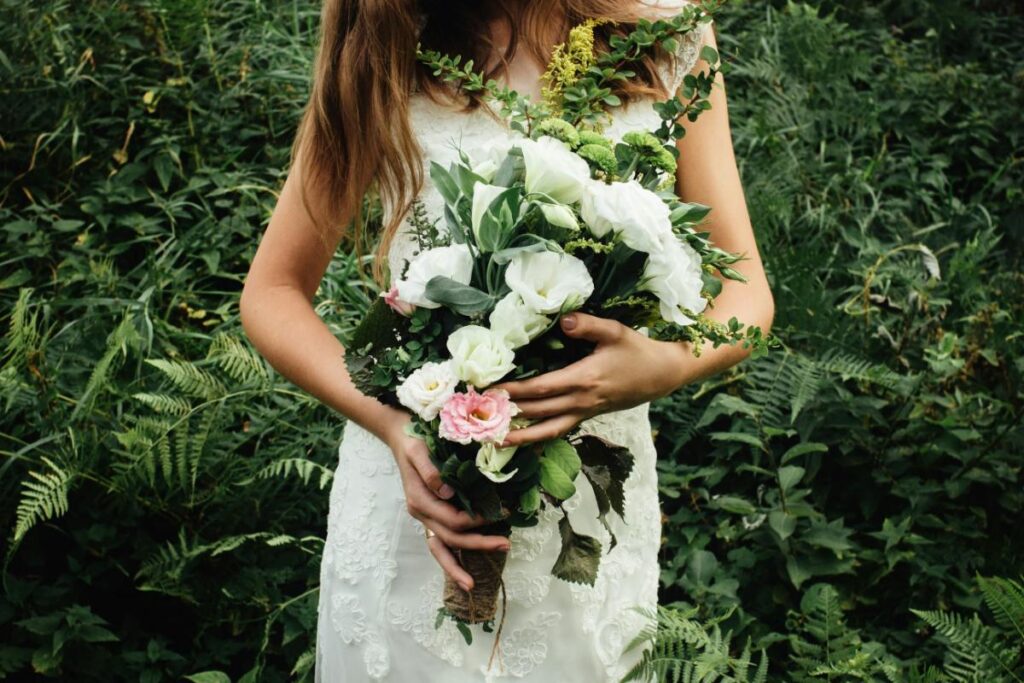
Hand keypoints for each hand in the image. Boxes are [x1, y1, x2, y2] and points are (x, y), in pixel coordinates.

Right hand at [382, 408, 510, 590]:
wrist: (400, 438)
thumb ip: (429, 470)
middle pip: (451, 539)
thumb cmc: (412, 441)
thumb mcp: (418, 450)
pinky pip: (440, 543)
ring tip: (474, 584)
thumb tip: (446, 492)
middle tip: (506, 545)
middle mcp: (421, 513)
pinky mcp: (430, 515)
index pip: (452, 520)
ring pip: (441, 549)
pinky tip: (464, 572)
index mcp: (419, 500)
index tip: (501, 511)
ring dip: (457, 566)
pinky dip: (450, 559)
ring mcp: (424, 517)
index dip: (477, 521)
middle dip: (478, 545)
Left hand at [493, 312, 687, 446]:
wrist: (662, 375)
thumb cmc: (637, 351)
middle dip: (508, 414)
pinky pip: (559, 430)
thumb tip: (563, 319)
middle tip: (479, 415)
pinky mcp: (588, 416)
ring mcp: (584, 412)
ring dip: (520, 437)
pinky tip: (523, 440)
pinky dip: (539, 438)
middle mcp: (581, 401)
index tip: (490, 390)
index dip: (514, 391)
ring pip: (547, 430)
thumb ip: (588, 325)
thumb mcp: (615, 331)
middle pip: (538, 412)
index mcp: (584, 379)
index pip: (541, 388)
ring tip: (494, 440)